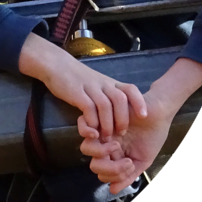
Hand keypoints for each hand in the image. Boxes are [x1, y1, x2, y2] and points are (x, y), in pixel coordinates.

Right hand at [19, 33, 146, 138]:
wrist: (56, 64)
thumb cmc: (77, 77)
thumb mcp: (97, 84)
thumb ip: (107, 96)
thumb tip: (118, 115)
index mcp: (109, 82)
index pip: (130, 89)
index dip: (139, 102)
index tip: (144, 116)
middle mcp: (102, 84)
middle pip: (120, 99)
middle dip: (123, 118)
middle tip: (121, 133)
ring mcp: (89, 88)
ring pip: (105, 105)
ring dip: (107, 123)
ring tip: (106, 136)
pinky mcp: (76, 93)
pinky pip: (88, 108)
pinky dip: (92, 120)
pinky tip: (91, 129)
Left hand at [77, 58, 201, 193]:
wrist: (157, 112)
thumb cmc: (152, 135)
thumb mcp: (142, 160)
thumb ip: (128, 175)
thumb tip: (112, 190)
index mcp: (114, 157)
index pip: (103, 173)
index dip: (114, 175)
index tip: (131, 166)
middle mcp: (104, 146)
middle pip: (94, 164)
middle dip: (109, 167)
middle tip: (126, 160)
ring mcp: (100, 132)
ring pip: (86, 147)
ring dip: (101, 151)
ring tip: (117, 144)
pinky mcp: (97, 116)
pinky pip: (83, 125)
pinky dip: (89, 132)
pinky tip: (103, 133)